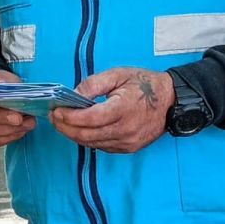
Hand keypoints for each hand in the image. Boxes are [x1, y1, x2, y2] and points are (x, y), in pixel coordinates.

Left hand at [50, 67, 173, 153]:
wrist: (170, 101)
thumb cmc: (145, 84)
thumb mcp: (118, 74)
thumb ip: (94, 84)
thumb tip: (73, 94)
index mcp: (123, 109)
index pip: (89, 119)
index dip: (69, 117)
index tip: (56, 110)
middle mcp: (125, 130)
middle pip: (87, 134)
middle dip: (65, 127)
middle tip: (53, 118)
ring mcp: (127, 142)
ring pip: (92, 143)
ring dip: (73, 135)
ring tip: (62, 123)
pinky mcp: (128, 148)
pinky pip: (102, 147)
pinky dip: (87, 139)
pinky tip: (79, 130)